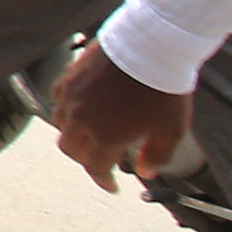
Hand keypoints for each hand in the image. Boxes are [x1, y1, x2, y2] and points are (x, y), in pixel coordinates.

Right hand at [53, 40, 194, 189]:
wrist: (152, 45)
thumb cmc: (164, 88)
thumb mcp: (172, 129)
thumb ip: (157, 155)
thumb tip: (145, 173)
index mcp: (106, 136)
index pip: (96, 168)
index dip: (105, 181)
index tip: (113, 186)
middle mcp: (82, 120)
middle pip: (71, 150)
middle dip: (86, 159)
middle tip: (101, 159)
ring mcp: (72, 97)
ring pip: (61, 126)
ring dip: (74, 135)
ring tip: (91, 133)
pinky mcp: (69, 76)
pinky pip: (59, 100)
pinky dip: (68, 109)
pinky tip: (82, 107)